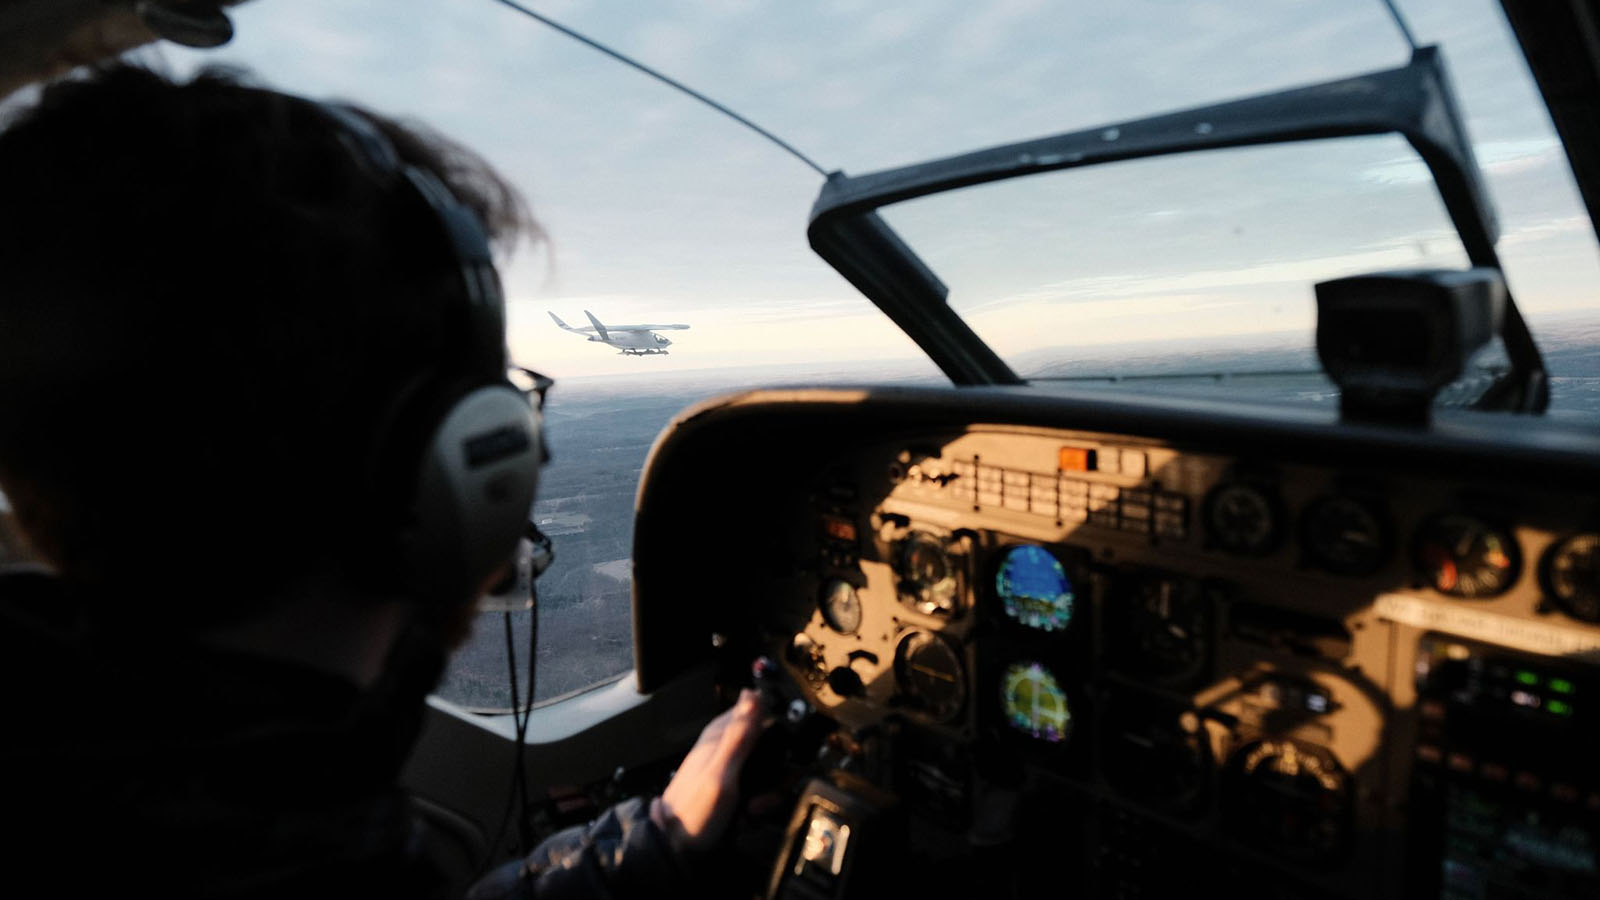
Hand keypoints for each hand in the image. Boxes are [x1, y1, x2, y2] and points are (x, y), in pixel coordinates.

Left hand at [652, 689, 769, 854]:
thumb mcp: (721, 772)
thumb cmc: (693, 810)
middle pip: (770, 749)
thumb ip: (739, 735)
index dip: (778, 733)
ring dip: (768, 795)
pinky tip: (747, 817)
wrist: (674, 849)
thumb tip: (751, 693)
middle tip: (762, 796)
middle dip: (776, 775)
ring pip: (768, 774)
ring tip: (752, 810)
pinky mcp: (734, 792)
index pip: (761, 716)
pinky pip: (759, 793)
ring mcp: (731, 772)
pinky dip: (758, 807)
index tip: (782, 757)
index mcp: (720, 735)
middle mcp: (726, 749)